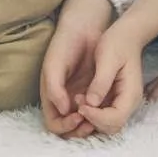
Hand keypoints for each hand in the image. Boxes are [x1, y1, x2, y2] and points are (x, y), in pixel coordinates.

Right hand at [40, 19, 102, 138]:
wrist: (84, 28)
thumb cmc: (64, 45)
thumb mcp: (54, 65)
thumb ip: (54, 89)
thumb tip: (64, 110)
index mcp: (51, 97)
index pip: (54, 123)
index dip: (64, 126)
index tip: (77, 117)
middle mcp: (65, 100)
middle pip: (70, 128)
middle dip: (79, 129)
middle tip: (91, 123)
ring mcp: (80, 96)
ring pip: (85, 121)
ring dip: (91, 123)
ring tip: (99, 113)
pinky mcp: (95, 90)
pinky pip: (97, 109)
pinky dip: (100, 112)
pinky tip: (105, 104)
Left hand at [74, 25, 144, 135]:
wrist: (126, 35)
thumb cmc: (118, 43)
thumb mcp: (107, 58)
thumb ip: (100, 82)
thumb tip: (91, 103)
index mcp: (131, 94)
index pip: (115, 119)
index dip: (95, 117)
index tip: (80, 104)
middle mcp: (129, 102)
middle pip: (111, 126)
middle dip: (92, 120)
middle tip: (78, 102)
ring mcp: (122, 102)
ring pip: (106, 123)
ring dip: (90, 117)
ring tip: (78, 99)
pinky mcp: (115, 99)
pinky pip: (103, 114)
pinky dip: (91, 112)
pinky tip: (81, 98)